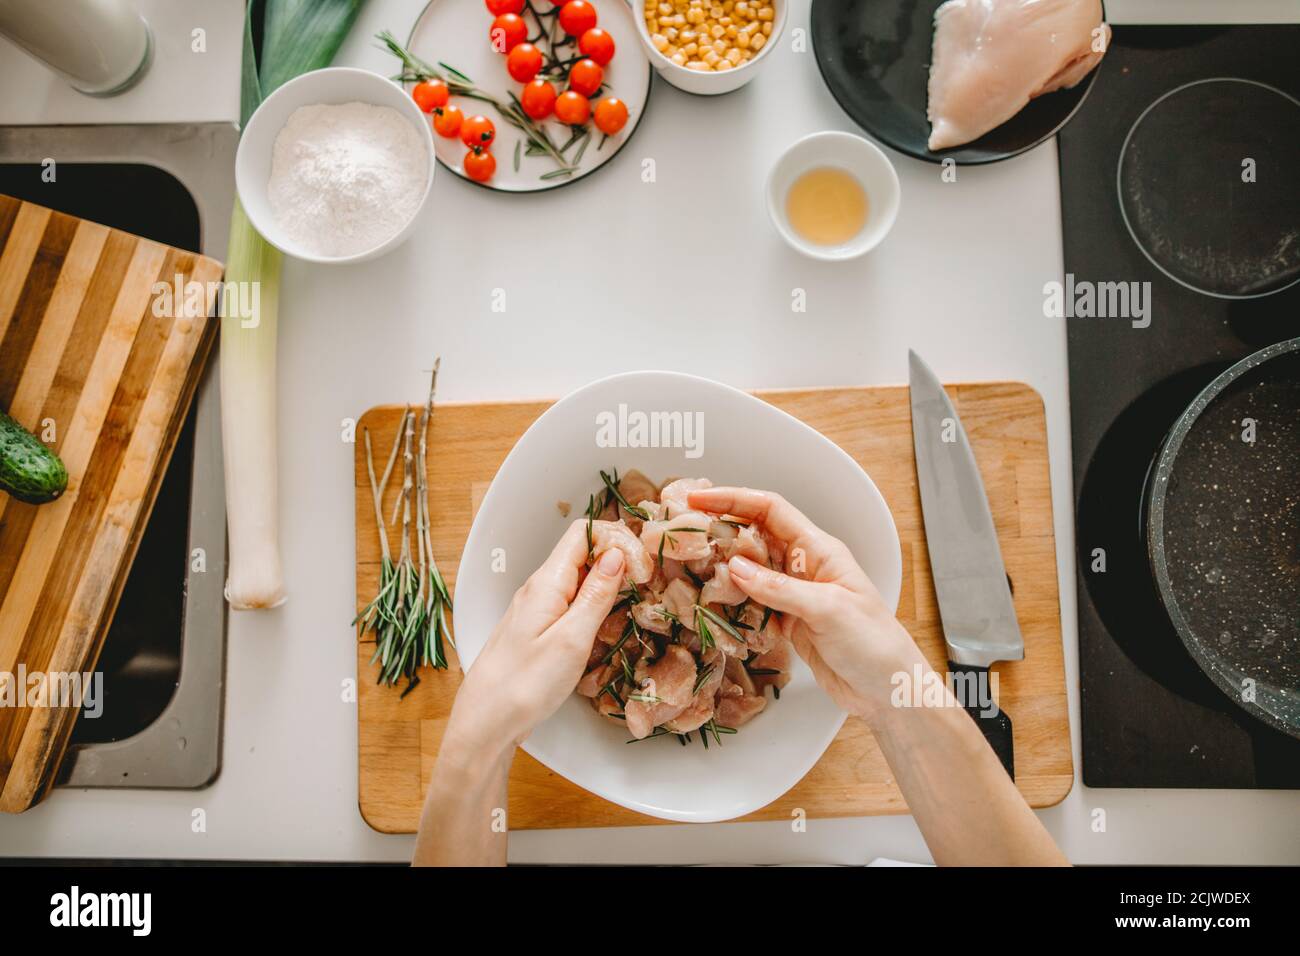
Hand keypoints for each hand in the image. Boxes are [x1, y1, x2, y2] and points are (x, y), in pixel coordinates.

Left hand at [448, 520, 624, 752]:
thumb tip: (617, 554)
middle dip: (616, 558)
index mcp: (547, 582)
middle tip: (647, 579)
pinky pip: (569, 602)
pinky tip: (607, 622)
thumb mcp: (571, 639)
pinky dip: (592, 604)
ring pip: (577, 579)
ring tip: (634, 599)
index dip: (614, 536)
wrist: (486, 721)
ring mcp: (537, 609)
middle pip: (581, 553)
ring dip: (606, 583)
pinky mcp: (538, 630)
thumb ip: (596, 595)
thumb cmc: (525, 685)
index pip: (582, 534)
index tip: (643, 557)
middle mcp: (539, 588)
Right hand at [688, 487, 925, 724]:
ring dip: (721, 567)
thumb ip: (780, 589)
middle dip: (720, 530)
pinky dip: (731, 601)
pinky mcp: (787, 621)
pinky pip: (752, 602)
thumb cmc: (874, 643)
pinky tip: (711, 603)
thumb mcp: (828, 610)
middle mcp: (804, 566)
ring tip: (688, 566)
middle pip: (754, 535)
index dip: (733, 500)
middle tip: (683, 532)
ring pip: (749, 570)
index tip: (699, 501)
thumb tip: (735, 567)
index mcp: (819, 550)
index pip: (770, 510)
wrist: (888, 690)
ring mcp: (794, 594)